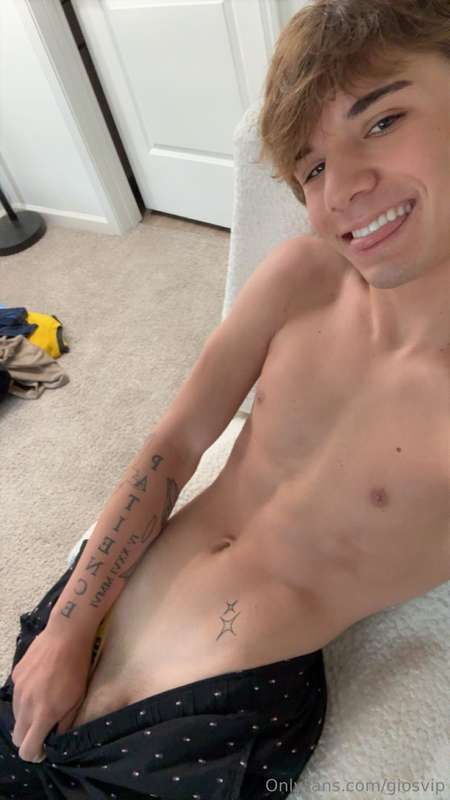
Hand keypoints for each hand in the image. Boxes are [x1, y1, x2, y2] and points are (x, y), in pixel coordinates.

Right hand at [11, 624, 93, 761]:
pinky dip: (26, 697)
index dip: (34, 753)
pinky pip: (17, 695)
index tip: (43, 748)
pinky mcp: (16, 675)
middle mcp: (26, 704)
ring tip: (44, 701)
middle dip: (28, 737)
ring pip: (16, 716)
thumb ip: (65, 722)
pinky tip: (40, 683)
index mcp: (43, 713)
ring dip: (27, 716)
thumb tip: (56, 736)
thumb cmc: (77, 668)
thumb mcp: (77, 698)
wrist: (66, 635)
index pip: (27, 749)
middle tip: (43, 727)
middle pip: (17, 736)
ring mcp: (18, 689)